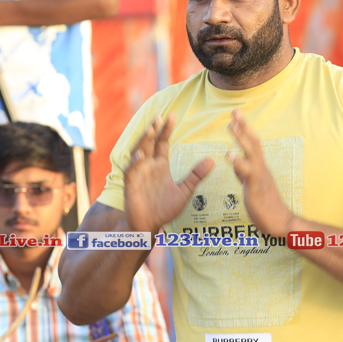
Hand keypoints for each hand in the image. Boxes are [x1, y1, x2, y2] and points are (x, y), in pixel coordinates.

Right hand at [123, 114, 213, 233]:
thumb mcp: (184, 191)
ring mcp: (138, 174)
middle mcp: (148, 166)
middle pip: (149, 143)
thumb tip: (212, 160)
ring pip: (138, 152)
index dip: (166, 130)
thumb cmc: (164, 208)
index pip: (162, 142)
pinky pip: (130, 171)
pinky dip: (134, 162)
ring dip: (143, 141)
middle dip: (153, 130)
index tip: (172, 116)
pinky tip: (141, 155)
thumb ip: (196, 176)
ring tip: (150, 129)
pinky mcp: (130, 184)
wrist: (149, 225)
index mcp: (159, 165)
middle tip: (159, 117)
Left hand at [227, 109, 294, 237]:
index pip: (253, 145)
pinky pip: (247, 173)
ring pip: (252, 153)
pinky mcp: (256, 188)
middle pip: (253, 143)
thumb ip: (244, 174)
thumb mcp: (253, 187)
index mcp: (260, 168)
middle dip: (243, 126)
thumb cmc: (267, 207)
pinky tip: (228, 155)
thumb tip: (235, 163)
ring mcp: (260, 177)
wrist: (282, 223)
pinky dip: (238, 163)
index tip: (237, 116)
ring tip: (231, 125)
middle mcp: (262, 169)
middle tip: (235, 111)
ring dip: (241, 138)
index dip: (245, 130)